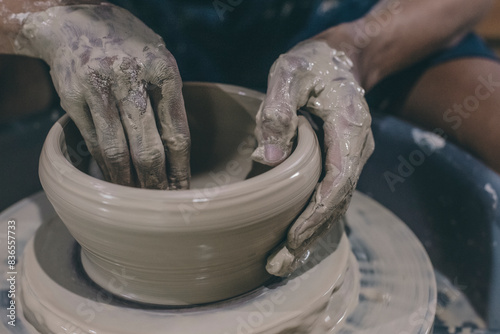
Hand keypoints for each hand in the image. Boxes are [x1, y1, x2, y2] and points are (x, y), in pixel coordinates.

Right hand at [15, 4, 189, 188]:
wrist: (73, 19)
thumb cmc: (128, 45)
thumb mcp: (159, 60)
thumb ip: (169, 100)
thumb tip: (178, 155)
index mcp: (163, 69)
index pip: (177, 133)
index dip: (181, 170)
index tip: (183, 192)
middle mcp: (130, 78)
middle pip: (148, 149)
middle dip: (156, 184)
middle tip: (162, 204)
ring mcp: (98, 88)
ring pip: (116, 152)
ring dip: (128, 183)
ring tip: (137, 200)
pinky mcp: (72, 98)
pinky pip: (93, 143)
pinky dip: (104, 166)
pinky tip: (114, 179)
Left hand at [253, 40, 373, 275]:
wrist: (341, 57)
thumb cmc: (312, 62)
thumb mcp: (290, 73)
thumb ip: (279, 110)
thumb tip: (266, 160)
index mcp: (349, 128)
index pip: (338, 183)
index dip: (316, 214)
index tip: (291, 238)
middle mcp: (355, 149)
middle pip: (337, 204)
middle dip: (309, 237)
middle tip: (277, 266)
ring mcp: (350, 157)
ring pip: (335, 205)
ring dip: (310, 235)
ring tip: (280, 263)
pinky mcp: (339, 160)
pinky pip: (330, 196)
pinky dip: (313, 219)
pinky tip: (293, 237)